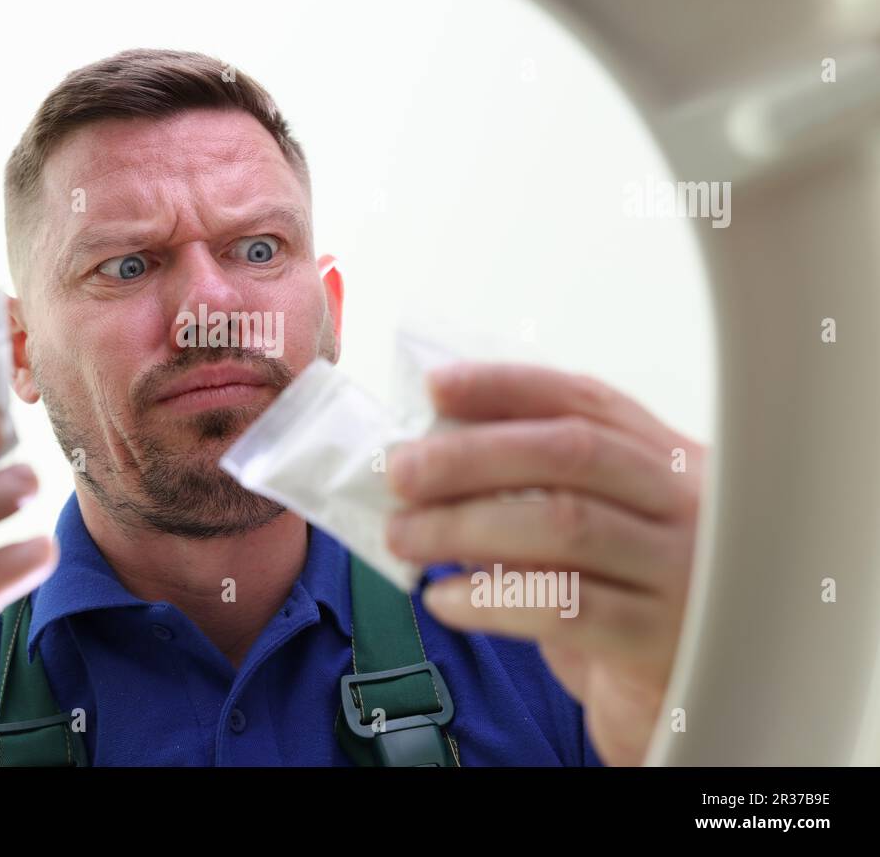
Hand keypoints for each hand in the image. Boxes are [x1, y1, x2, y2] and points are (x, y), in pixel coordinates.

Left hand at [384, 362, 702, 765]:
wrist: (677, 702)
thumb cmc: (620, 601)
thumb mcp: (593, 529)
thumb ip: (535, 488)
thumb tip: (428, 458)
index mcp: (669, 459)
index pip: (586, 401)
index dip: (507, 388)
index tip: (436, 386)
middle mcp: (689, 504)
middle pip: (572, 453)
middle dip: (472, 456)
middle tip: (401, 471)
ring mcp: (682, 571)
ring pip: (563, 525)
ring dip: (464, 526)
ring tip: (402, 536)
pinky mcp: (658, 639)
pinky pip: (561, 607)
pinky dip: (489, 599)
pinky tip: (442, 599)